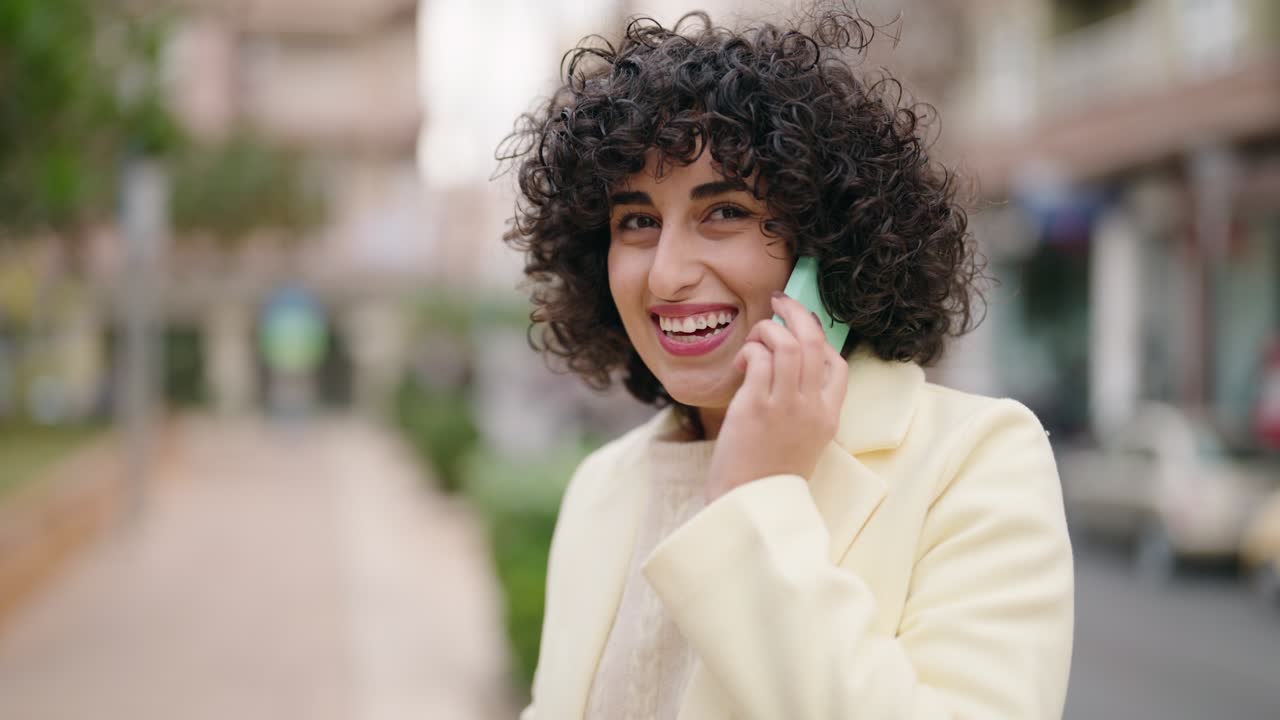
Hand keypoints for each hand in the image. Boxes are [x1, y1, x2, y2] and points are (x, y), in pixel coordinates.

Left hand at [705, 293, 848, 503]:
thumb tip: (785, 374)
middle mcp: (812, 408)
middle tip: (779, 302)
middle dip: (797, 312)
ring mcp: (786, 406)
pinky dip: (749, 351)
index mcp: (829, 418)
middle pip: (815, 342)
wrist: (749, 506)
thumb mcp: (801, 444)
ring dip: (768, 330)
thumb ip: (802, 411)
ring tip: (754, 339)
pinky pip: (758, 359)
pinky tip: (740, 364)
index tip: (800, 333)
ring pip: (788, 344)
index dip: (822, 340)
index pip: (839, 365)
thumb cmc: (767, 477)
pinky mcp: (756, 407)